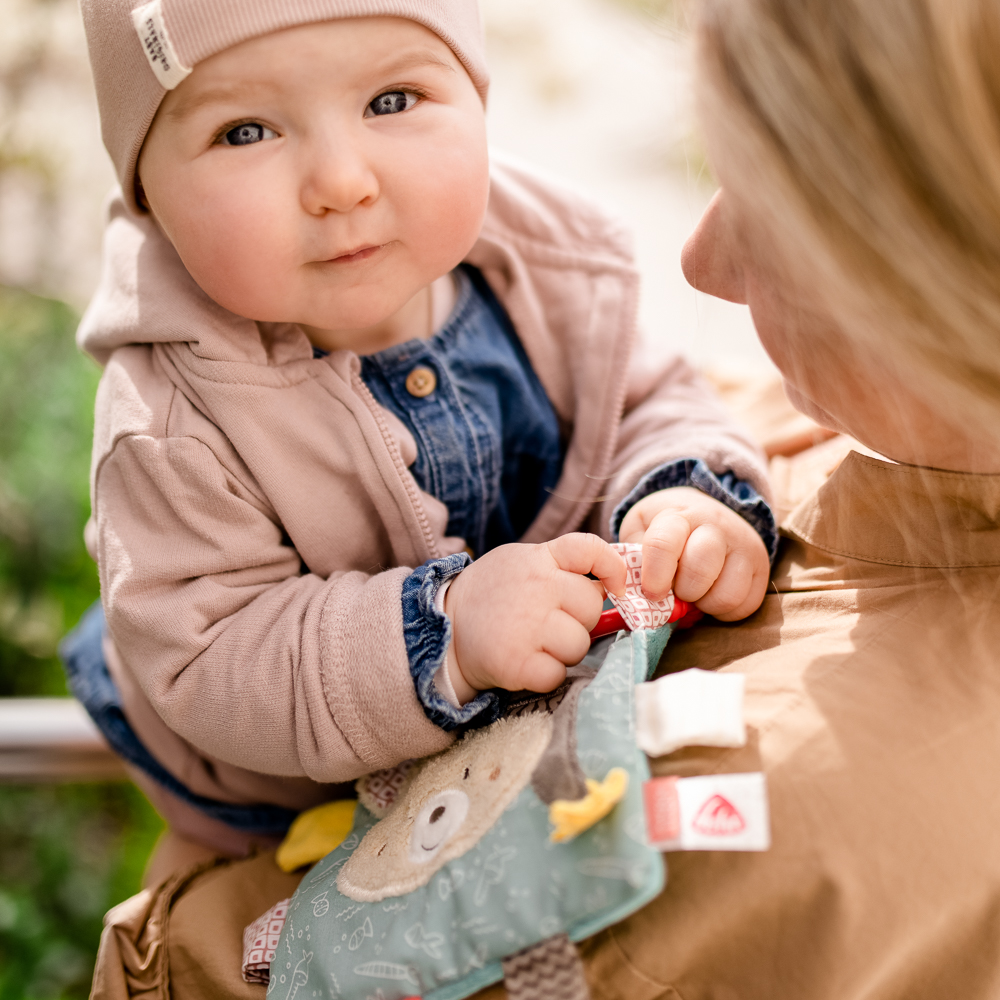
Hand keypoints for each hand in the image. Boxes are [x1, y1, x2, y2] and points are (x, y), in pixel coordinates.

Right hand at [443, 533, 625, 702]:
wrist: (442, 629)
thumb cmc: (492, 596)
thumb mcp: (520, 564)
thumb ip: (560, 567)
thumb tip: (609, 583)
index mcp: (538, 559)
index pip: (589, 548)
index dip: (613, 567)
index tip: (617, 587)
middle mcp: (536, 587)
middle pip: (592, 607)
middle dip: (579, 620)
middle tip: (549, 623)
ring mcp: (527, 625)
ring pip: (579, 644)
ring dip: (564, 651)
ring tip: (535, 643)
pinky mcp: (517, 663)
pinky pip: (558, 674)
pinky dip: (547, 675)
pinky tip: (526, 663)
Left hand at [618, 487, 768, 621]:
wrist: (704, 512)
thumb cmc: (665, 529)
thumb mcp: (640, 531)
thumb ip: (635, 559)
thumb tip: (640, 597)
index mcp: (678, 515)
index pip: (663, 544)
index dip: (655, 577)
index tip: (652, 593)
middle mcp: (716, 525)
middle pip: (700, 570)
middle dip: (684, 591)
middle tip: (677, 590)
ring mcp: (743, 544)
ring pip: (727, 594)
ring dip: (705, 605)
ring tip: (696, 593)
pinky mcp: (762, 565)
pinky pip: (746, 605)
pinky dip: (726, 611)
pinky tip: (713, 596)